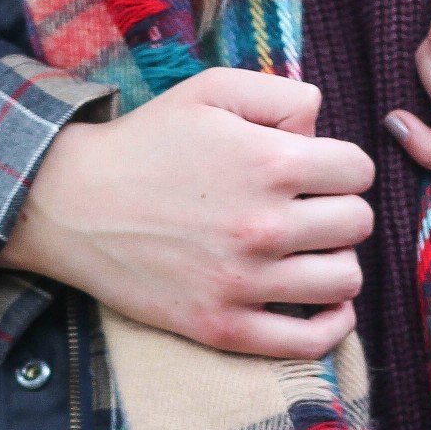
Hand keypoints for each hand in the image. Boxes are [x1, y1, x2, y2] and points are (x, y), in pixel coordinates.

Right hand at [1, 69, 373, 358]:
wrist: (72, 206)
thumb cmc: (145, 143)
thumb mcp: (212, 89)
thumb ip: (284, 95)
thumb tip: (323, 130)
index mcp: (270, 163)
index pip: (358, 170)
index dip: (340, 166)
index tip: (314, 171)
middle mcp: (265, 226)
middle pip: (358, 223)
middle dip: (338, 209)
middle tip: (306, 209)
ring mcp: (245, 283)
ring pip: (346, 279)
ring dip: (335, 261)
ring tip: (307, 251)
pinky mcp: (224, 327)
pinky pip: (311, 340)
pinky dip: (332, 323)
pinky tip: (323, 303)